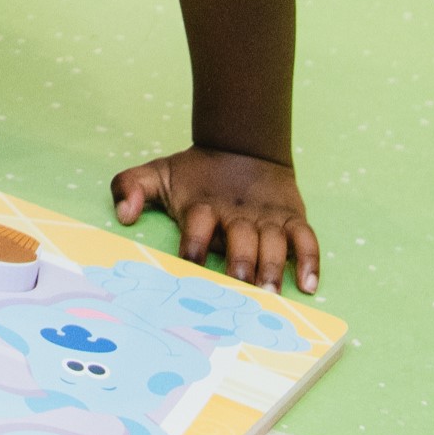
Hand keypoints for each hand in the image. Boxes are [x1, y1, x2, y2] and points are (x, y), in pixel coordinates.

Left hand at [112, 146, 318, 294]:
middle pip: (240, 237)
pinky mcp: (291, 216)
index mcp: (203, 204)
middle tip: (242, 287)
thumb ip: (130, 186)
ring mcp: (267, 216)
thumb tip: (122, 214)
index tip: (190, 266)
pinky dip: (310, 259)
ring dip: (274, 266)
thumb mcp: (159, 173)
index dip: (193, 243)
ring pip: (274, 241)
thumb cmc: (196, 173)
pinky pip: (306, 237)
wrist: (241, 142)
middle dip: (240, 262)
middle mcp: (237, 213)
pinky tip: (310, 284)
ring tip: (272, 292)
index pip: (197, 223)